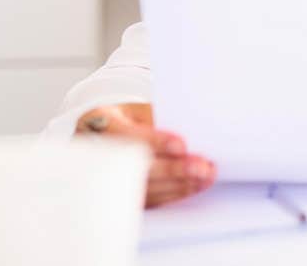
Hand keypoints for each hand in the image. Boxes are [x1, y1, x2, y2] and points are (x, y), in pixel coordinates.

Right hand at [75, 103, 216, 207]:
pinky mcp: (123, 194)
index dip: (156, 141)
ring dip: (180, 184)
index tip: (181, 145)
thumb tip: (190, 135)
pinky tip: (195, 186)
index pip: (129, 136)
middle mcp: (100, 154)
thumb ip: (156, 118)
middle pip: (139, 168)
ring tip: (205, 176)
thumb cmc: (126, 117)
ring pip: (146, 187)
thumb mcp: (136, 109)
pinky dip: (175, 193)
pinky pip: (151, 199)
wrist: (103, 131)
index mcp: (102, 124)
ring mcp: (108, 178)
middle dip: (174, 169)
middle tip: (202, 167)